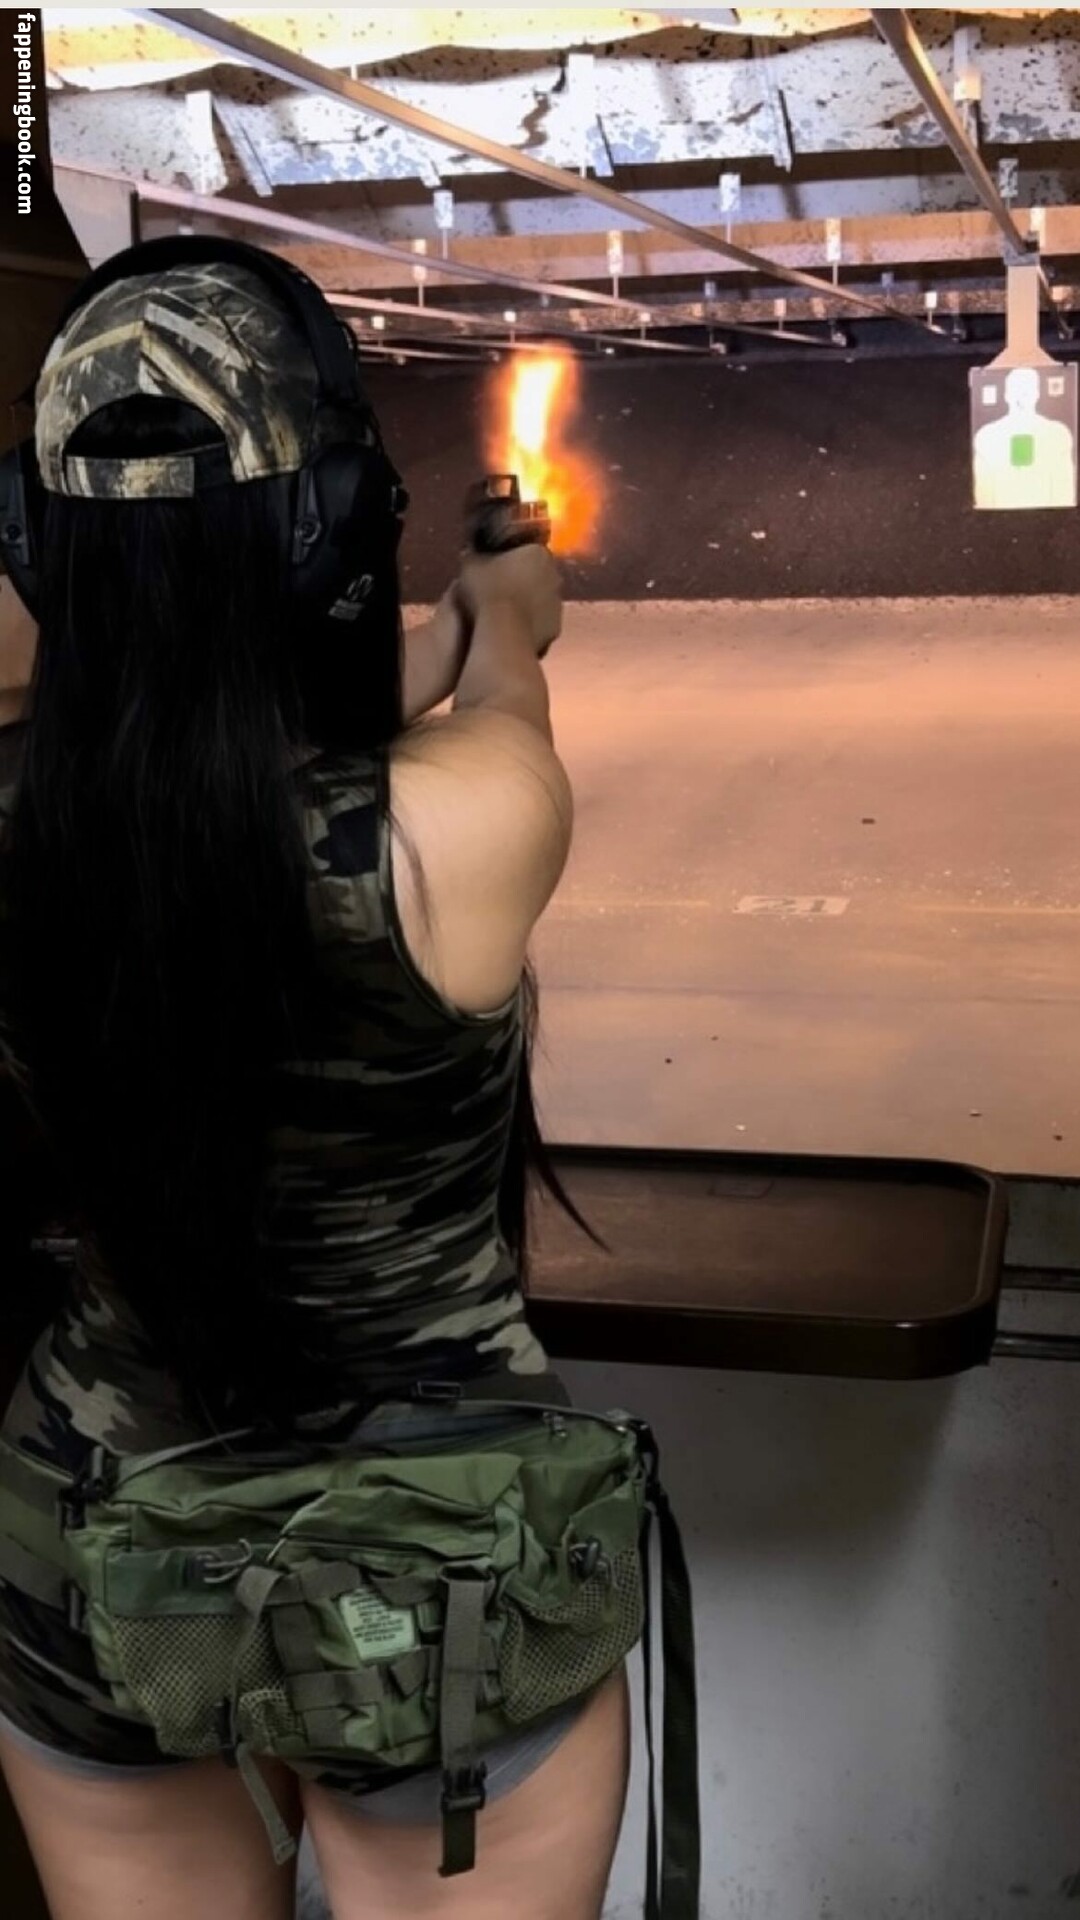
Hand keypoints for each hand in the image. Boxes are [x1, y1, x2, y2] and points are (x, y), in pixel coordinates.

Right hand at [457, 544, 561, 658]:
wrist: (504, 632)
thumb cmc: (488, 591)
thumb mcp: (470, 566)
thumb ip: (476, 557)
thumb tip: (473, 555)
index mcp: (538, 552)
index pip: (527, 550)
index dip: (512, 558)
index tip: (497, 567)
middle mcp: (555, 575)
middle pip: (539, 574)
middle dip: (523, 580)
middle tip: (500, 590)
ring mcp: (558, 603)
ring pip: (542, 599)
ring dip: (528, 603)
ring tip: (505, 613)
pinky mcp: (556, 627)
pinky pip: (542, 622)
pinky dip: (531, 624)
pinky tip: (512, 630)